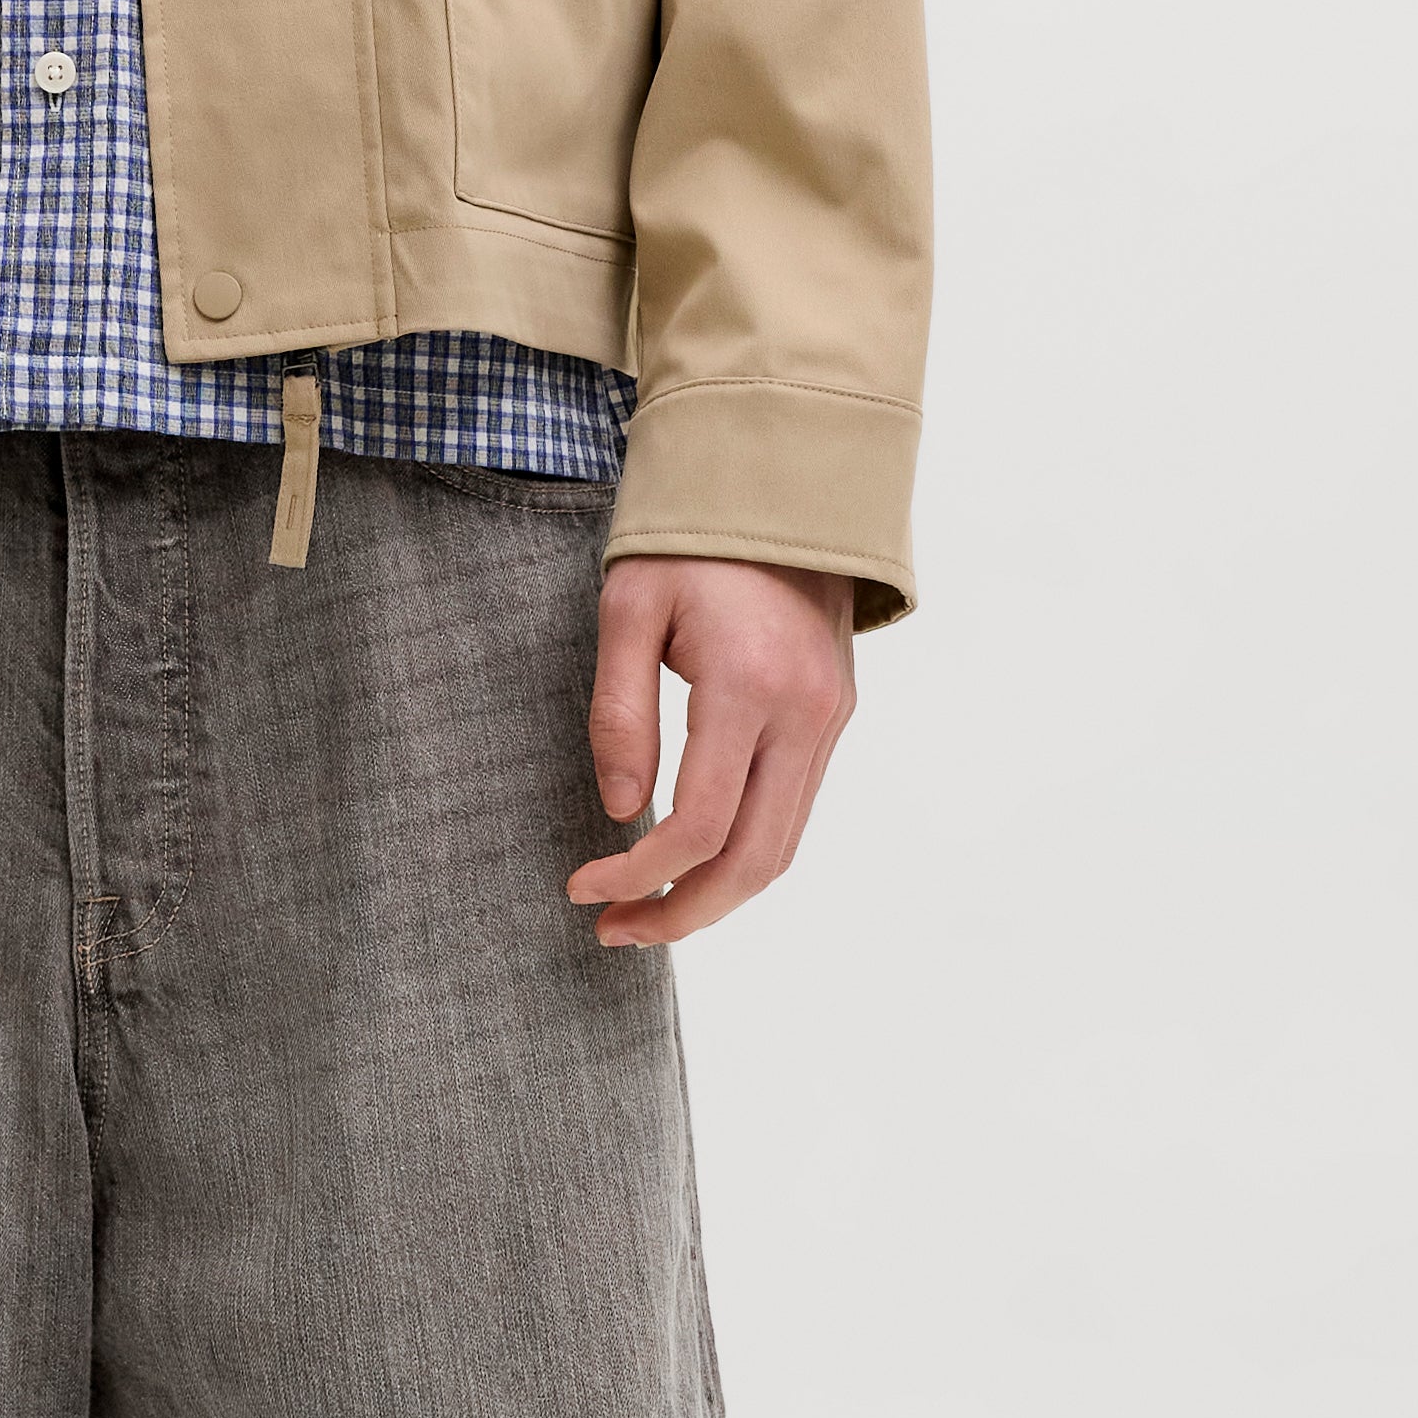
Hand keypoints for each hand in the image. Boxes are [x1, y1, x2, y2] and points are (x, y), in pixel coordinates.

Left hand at [568, 555, 858, 954]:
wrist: (782, 483)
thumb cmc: (689, 539)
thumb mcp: (627, 609)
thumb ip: (619, 714)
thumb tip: (621, 812)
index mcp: (748, 686)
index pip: (699, 825)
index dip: (637, 875)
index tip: (582, 889)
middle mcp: (804, 714)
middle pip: (754, 861)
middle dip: (684, 913)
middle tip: (615, 933)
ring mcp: (829, 719)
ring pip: (784, 847)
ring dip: (718, 896)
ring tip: (649, 913)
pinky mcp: (834, 715)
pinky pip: (795, 810)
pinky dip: (747, 854)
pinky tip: (694, 863)